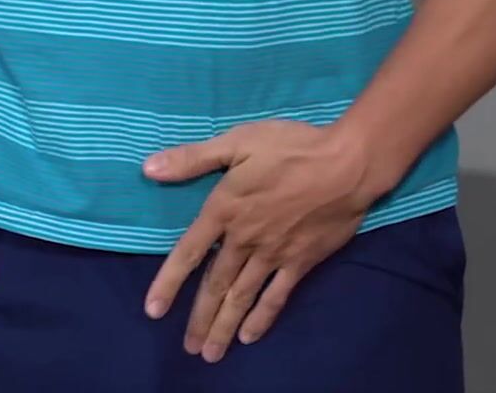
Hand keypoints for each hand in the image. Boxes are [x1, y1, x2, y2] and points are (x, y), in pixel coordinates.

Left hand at [141, 119, 387, 362]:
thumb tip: (149, 168)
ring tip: (210, 353)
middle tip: (187, 347)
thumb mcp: (238, 142)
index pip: (188, 253)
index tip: (153, 310)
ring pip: (242, 297)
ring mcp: (273, 255)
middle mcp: (244, 240)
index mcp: (224, 210)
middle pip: (215, 285)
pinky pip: (276, 296)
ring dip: (224, 326)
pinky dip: (261, 318)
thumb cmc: (292, 148)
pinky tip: (248, 337)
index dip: (168, 283)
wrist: (347, 165)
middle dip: (199, 319)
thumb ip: (193, 158)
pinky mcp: (300, 262)